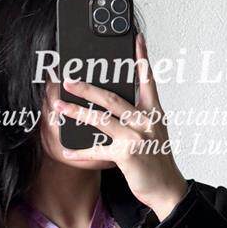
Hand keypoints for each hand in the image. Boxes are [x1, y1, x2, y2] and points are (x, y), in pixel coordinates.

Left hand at [55, 33, 187, 221]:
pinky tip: (66, 149)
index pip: (148, 80)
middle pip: (112, 97)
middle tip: (69, 78)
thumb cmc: (157, 161)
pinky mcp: (127, 155)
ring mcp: (136, 137)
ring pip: (101, 118)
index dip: (142, 58)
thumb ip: (138, 116)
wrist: (167, 189)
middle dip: (87, 87)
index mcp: (154, 112)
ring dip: (76, 111)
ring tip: (59, 105)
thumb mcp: (154, 132)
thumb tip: (113, 105)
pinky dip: (80, 151)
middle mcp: (146, 121)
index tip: (136, 39)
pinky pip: (97, 150)